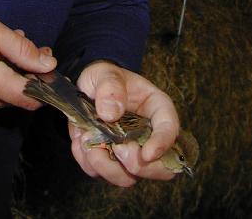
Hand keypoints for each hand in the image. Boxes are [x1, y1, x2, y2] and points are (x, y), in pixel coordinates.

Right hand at [0, 12, 56, 111]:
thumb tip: (49, 65)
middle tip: (36, 53)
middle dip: (31, 77)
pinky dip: (1, 84)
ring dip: (16, 79)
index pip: (29, 97)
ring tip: (11, 54)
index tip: (52, 76)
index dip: (46, 89)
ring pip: (8, 97)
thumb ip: (24, 50)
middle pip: (20, 97)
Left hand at [68, 61, 178, 186]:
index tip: (147, 153)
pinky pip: (102, 174)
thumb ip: (110, 87)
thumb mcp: (106, 73)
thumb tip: (111, 114)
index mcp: (157, 110)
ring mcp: (130, 152)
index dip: (162, 145)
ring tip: (87, 140)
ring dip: (107, 167)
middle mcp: (148, 136)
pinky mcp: (110, 161)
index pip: (170, 129)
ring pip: (129, 178)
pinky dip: (89, 163)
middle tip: (117, 150)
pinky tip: (81, 141)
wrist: (87, 90)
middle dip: (138, 166)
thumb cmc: (104, 79)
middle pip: (160, 168)